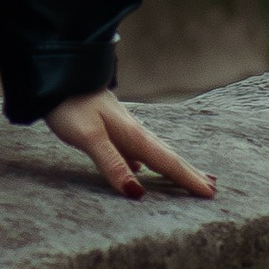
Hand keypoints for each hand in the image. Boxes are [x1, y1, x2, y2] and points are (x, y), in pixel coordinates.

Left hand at [42, 88, 215, 202]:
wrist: (56, 74)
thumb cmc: (70, 104)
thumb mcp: (89, 136)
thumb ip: (112, 163)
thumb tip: (138, 194)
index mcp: (132, 134)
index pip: (166, 162)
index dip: (188, 179)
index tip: (210, 193)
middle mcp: (132, 131)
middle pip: (166, 157)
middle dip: (188, 172)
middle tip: (212, 188)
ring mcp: (122, 129)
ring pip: (153, 153)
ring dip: (172, 167)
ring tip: (188, 178)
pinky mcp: (108, 128)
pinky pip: (137, 150)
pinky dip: (147, 161)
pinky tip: (142, 168)